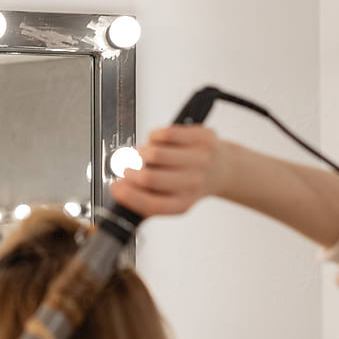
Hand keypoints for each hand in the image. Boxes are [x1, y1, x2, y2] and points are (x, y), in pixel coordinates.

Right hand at [110, 124, 226, 216]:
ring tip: (143, 154)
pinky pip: (167, 134)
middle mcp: (193, 183)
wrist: (222, 168)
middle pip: (149, 178)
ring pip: (155, 154)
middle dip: (129, 171)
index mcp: (183, 203)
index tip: (116, 187)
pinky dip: (154, 136)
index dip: (128, 196)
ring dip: (141, 152)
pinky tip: (157, 142)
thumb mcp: (172, 200)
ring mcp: (200, 159)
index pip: (151, 204)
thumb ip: (147, 202)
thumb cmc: (192, 183)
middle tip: (127, 168)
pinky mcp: (202, 138)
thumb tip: (120, 195)